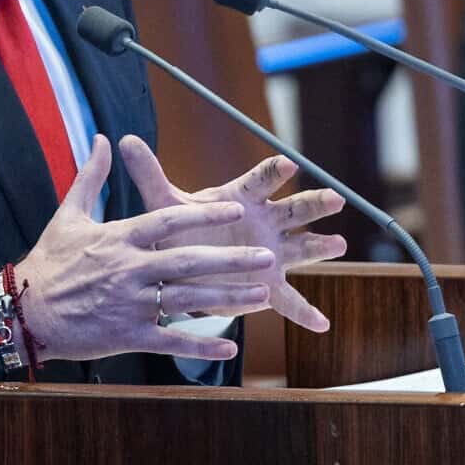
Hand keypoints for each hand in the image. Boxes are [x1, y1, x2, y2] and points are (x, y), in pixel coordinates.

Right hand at [14, 136, 278, 362]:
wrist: (24, 311)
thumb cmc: (49, 261)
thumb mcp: (68, 215)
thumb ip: (91, 176)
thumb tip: (102, 138)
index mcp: (119, 238)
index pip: (168, 221)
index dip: (204, 213)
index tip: (237, 207)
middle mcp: (129, 270)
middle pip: (189, 262)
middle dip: (232, 259)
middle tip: (266, 255)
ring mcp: (130, 304)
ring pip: (188, 301)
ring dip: (228, 298)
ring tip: (262, 294)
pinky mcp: (128, 336)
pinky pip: (171, 341)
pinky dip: (201, 344)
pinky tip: (230, 344)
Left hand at [119, 136, 347, 331]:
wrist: (183, 266)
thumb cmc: (180, 229)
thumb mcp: (164, 206)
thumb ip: (149, 175)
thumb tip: (125, 140)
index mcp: (243, 199)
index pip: (263, 180)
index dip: (275, 172)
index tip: (289, 164)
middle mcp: (265, 223)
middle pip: (295, 209)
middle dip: (315, 204)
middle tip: (334, 198)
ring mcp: (272, 254)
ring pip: (304, 247)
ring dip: (321, 246)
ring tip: (339, 244)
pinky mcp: (270, 286)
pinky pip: (291, 301)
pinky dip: (306, 313)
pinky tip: (322, 324)